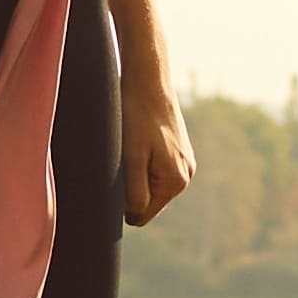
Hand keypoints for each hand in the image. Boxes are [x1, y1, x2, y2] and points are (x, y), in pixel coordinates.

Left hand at [118, 69, 197, 228]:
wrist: (149, 81)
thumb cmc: (136, 116)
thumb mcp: (131, 156)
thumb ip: (135, 191)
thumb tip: (134, 216)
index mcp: (175, 181)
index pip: (142, 215)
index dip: (122, 205)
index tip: (111, 182)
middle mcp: (185, 176)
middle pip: (147, 201)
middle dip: (130, 190)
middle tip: (118, 162)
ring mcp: (184, 163)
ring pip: (150, 186)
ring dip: (135, 175)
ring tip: (128, 149)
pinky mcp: (178, 152)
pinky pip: (155, 171)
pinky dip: (142, 164)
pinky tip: (136, 143)